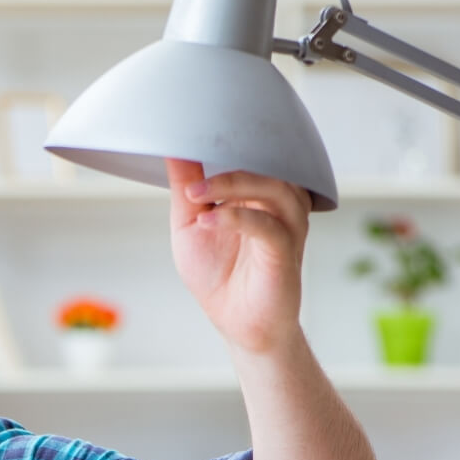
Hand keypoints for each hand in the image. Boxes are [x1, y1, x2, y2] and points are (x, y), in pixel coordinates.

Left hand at [165, 159, 311, 354]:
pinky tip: (209, 220)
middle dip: (226, 169)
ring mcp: (286, 228)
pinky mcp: (285, 253)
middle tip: (192, 182)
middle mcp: (278, 205)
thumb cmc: (217, 274)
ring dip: (232, 187)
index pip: (252, 155)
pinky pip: (269, 227)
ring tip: (197, 196)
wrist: (236, 323)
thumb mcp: (190, 224)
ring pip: (274, 190)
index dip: (227, 142)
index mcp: (258, 194)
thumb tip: (172, 149)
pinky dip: (237, 218)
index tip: (191, 135)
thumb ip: (186, 187)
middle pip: (266, 167)